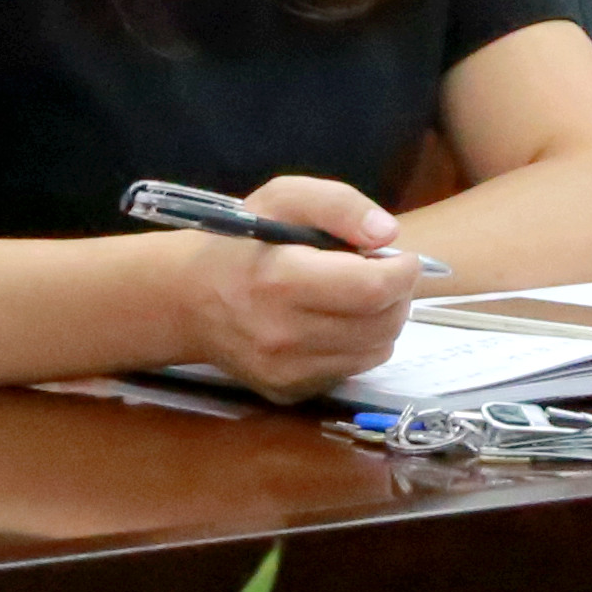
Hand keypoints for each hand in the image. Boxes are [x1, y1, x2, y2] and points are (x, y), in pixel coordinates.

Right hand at [175, 175, 422, 402]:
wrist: (189, 299)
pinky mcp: (288, 393)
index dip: (402, 271)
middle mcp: (283, 336)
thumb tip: (388, 234)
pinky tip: (336, 321)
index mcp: (282, 282)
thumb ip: (339, 205)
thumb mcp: (284, 197)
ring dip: (384, 321)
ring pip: (374, 352)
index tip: (401, 257)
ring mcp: (285, 372)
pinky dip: (358, 345)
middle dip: (398, 295)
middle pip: (381, 325)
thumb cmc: (242, 242)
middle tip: (385, 274)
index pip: (372, 290)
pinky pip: (350, 370)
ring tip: (361, 296)